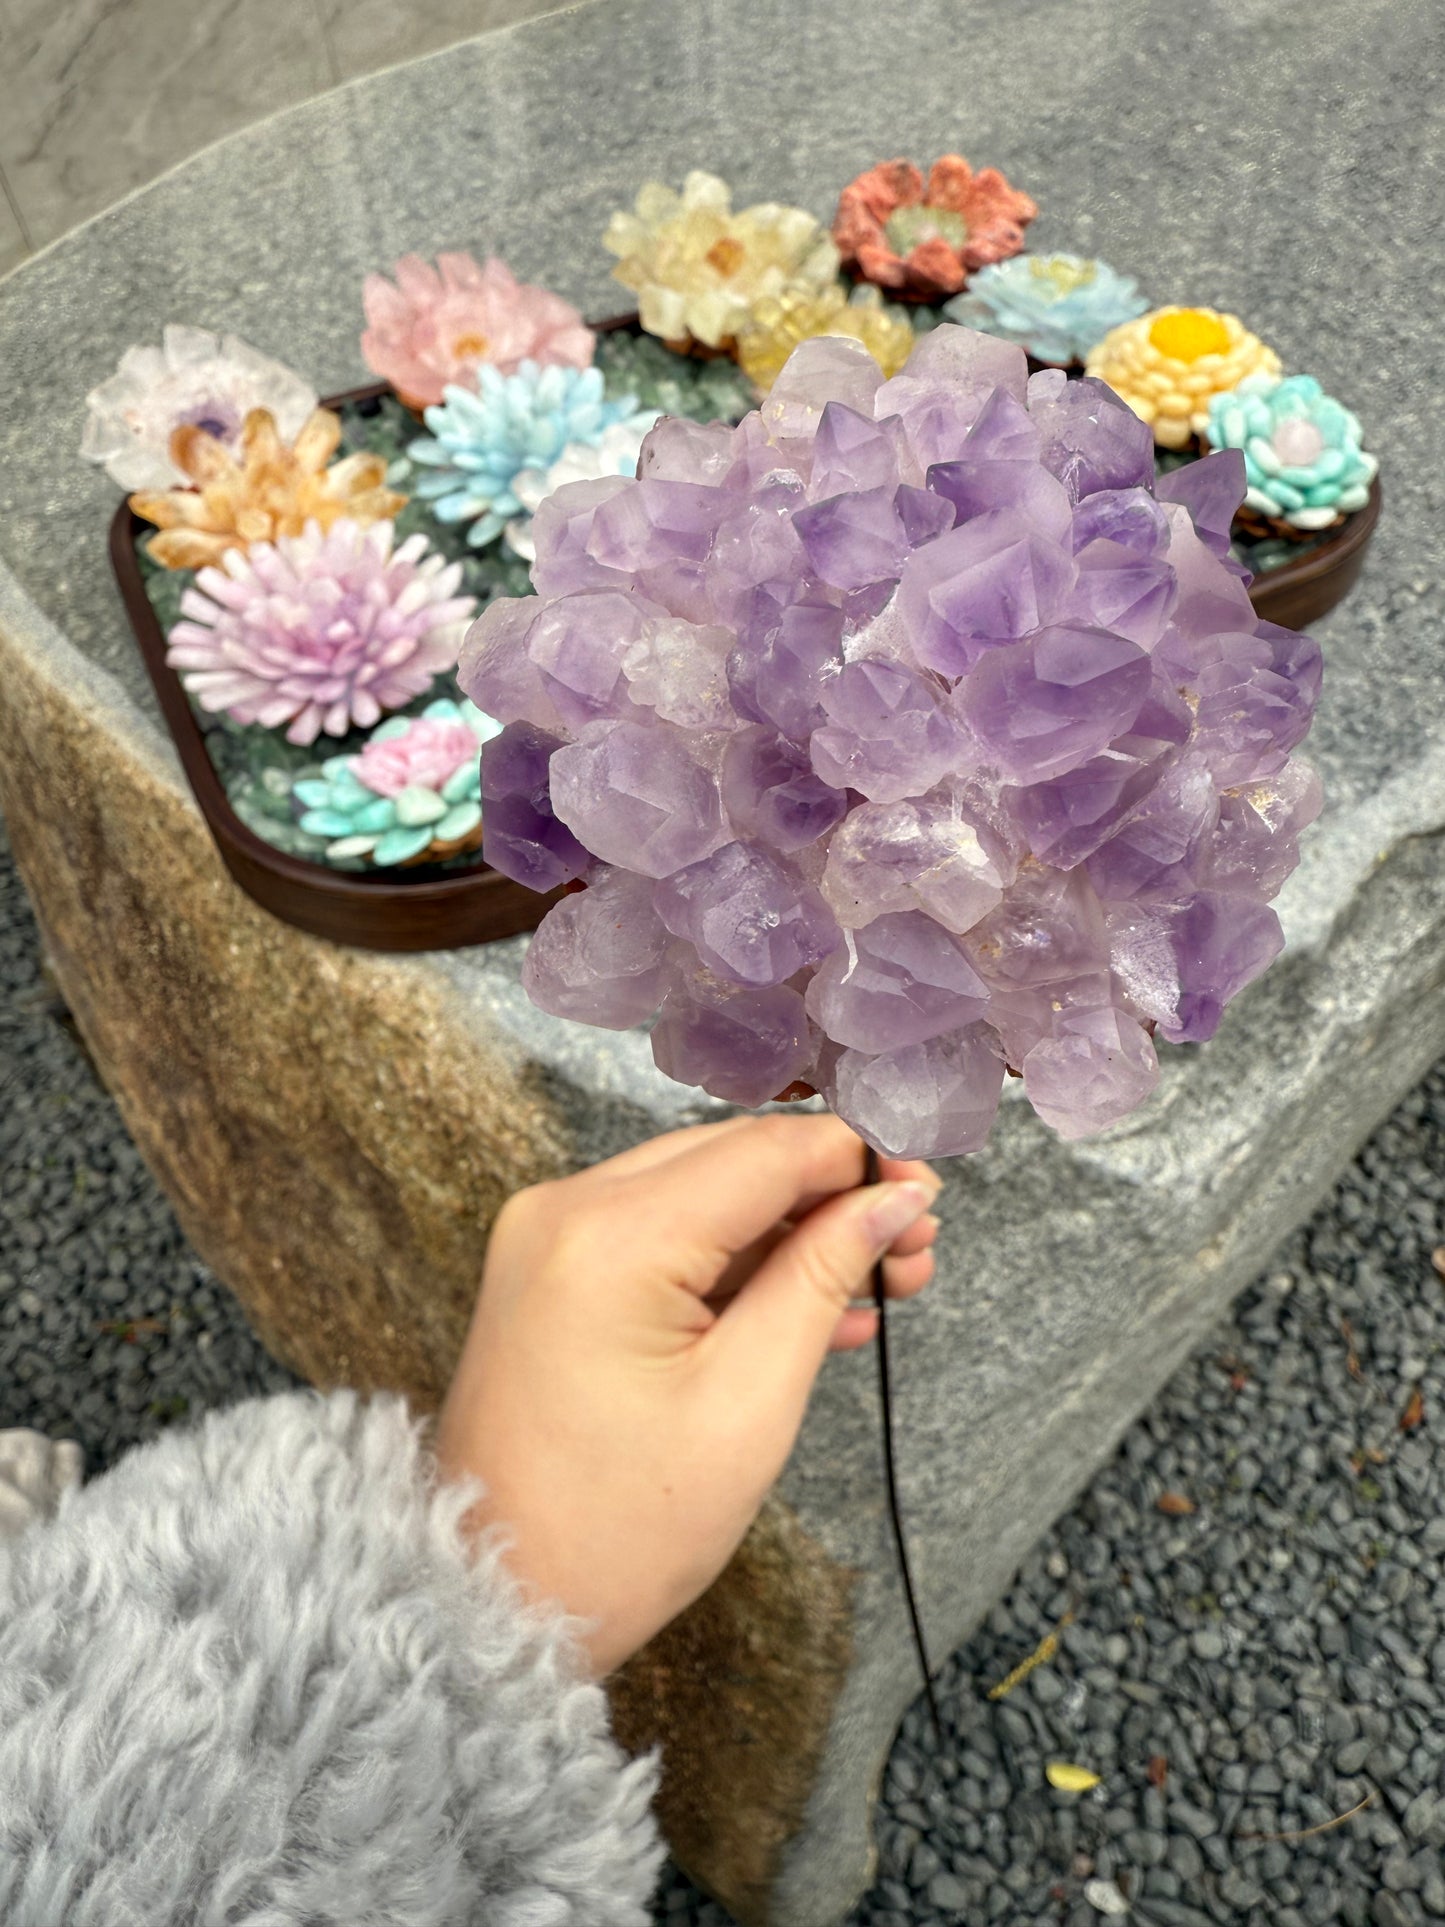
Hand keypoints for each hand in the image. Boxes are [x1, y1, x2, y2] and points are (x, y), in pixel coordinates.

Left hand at [436, 1114, 940, 1675]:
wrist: (501, 1600)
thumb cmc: (615, 1531)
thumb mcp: (748, 1404)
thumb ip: (822, 1278)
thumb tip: (886, 1202)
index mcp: (609, 1237)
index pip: (765, 1151)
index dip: (861, 1157)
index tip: (928, 1185)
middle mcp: (567, 1210)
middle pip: (735, 1158)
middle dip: (834, 1192)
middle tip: (916, 1242)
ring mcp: (552, 1238)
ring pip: (705, 1191)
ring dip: (794, 1227)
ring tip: (883, 1280)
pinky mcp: (554, 1271)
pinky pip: (666, 1235)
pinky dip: (740, 1260)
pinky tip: (818, 1304)